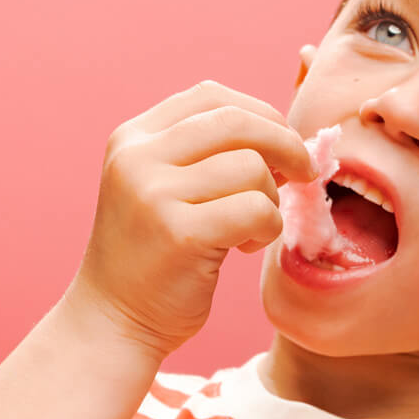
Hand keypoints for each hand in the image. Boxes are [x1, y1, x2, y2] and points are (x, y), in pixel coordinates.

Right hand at [68, 81, 316, 357]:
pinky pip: (256, 209)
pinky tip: (245, 246)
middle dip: (285, 144)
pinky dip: (267, 228)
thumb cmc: (153, 260)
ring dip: (272, 200)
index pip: (210, 96)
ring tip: (254, 228)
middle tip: (304, 174)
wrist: (113, 323)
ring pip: (251, 167)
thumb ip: (204, 156)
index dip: (260, 113)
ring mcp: (154, 194)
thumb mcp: (163, 190)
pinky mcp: (179, 234)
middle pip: (237, 121)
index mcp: (133, 138)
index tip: (282, 144)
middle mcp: (138, 157)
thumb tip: (284, 135)